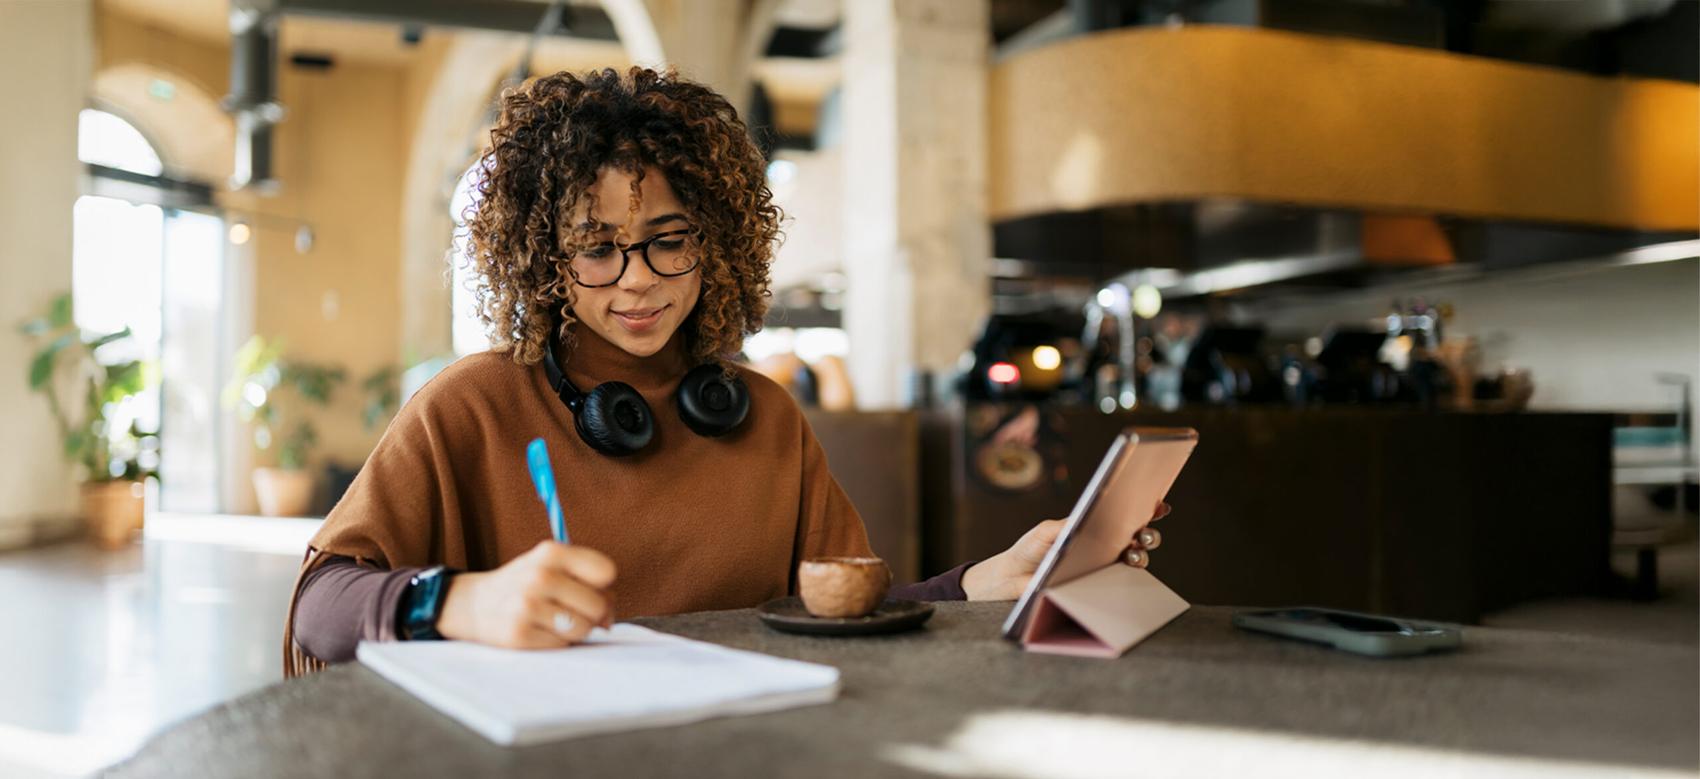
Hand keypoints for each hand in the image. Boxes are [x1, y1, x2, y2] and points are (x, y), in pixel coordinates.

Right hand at [437, 540, 616, 647]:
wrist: (473, 604)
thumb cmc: (524, 585)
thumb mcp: (551, 566)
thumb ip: (587, 582)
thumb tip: (608, 619)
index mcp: (552, 552)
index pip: (606, 572)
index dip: (605, 586)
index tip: (591, 590)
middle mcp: (540, 576)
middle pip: (598, 605)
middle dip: (592, 614)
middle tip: (571, 611)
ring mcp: (527, 606)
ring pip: (583, 629)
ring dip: (575, 630)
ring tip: (554, 621)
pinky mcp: (519, 635)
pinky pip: (561, 645)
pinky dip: (556, 642)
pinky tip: (538, 631)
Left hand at [961, 502, 1170, 600]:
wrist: (1011, 578)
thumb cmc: (1029, 549)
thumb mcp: (1047, 531)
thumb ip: (1069, 525)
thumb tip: (1092, 515)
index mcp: (1094, 526)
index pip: (1124, 515)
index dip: (1145, 509)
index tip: (1158, 504)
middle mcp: (1104, 546)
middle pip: (1137, 537)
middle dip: (1148, 532)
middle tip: (1144, 532)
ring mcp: (1103, 567)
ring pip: (1135, 559)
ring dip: (1141, 554)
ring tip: (1134, 551)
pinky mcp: (1097, 587)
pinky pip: (1119, 583)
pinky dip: (1128, 577)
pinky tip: (1126, 570)